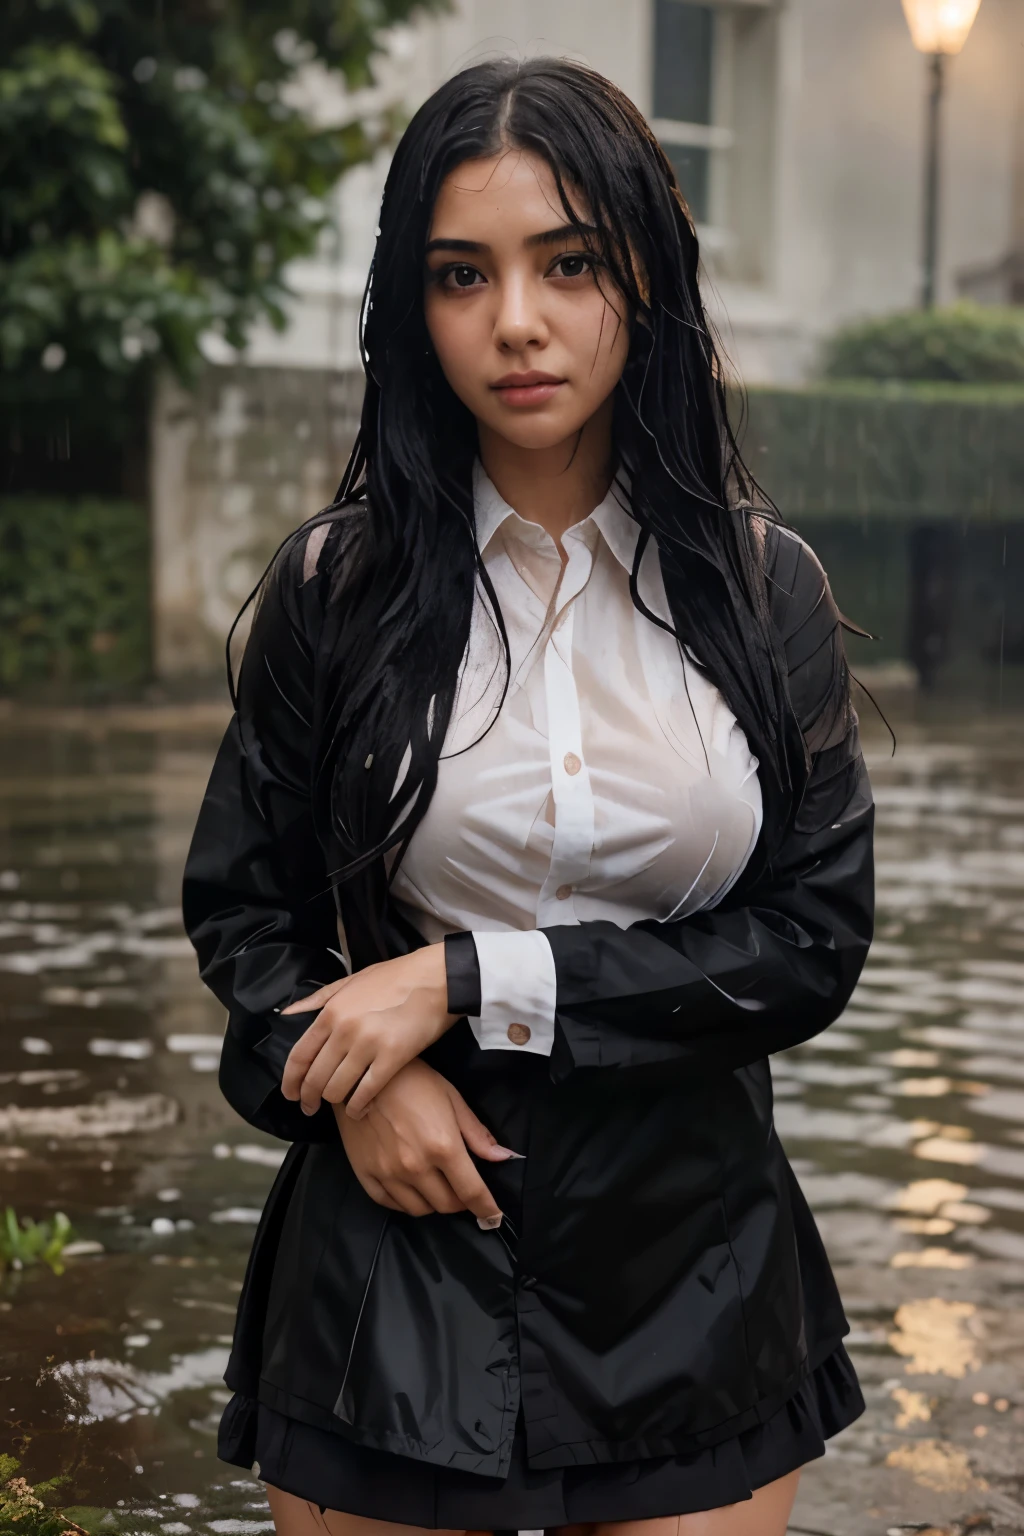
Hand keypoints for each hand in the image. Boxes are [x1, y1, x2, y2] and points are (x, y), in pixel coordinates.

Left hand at [280, 944, 454, 1118]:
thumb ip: (318, 999)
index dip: (290, 1081)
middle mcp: (344, 1030)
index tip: (291, 1093)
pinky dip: (358, 1106)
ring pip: (337, 1089)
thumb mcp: (352, 980)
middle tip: (310, 1107)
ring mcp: (368, 1045)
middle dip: (309, 1098)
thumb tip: (288, 1014)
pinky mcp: (393, 1058)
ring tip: (339, 1104)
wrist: (438, 977)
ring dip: (335, 1102)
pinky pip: (366, 1092)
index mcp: (332, 1011)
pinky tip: (359, 1109)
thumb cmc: (397, 977)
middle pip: (315, 1077)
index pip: (299, 1056)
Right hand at [335, 1059, 518, 1223]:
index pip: (472, 1191)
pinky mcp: (365, 1174)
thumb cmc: (413, 1081)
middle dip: (460, 1202)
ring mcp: (388, 1173)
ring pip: (419, 1210)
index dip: (487, 1208)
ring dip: (434, 1203)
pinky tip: (411, 1188)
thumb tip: (503, 1157)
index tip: (493, 1216)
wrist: (362, 1074)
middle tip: (461, 1189)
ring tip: (436, 1187)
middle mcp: (416, 1167)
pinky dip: (405, 1202)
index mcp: (443, 1146)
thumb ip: (477, 1134)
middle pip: (447, 1205)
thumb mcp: (452, 1099)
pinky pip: (389, 1204)